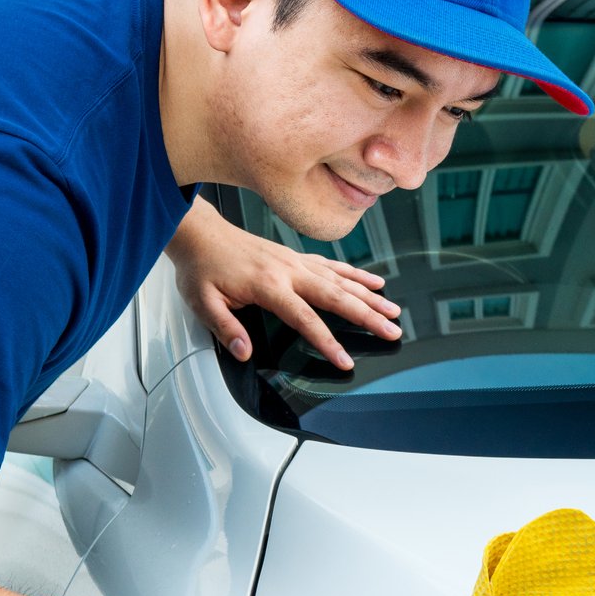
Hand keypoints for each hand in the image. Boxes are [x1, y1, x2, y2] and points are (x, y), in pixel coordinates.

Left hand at [166, 199, 399, 369]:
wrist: (201, 235)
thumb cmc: (202, 269)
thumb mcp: (203, 303)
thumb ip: (226, 329)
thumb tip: (244, 353)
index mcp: (268, 285)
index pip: (305, 319)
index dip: (327, 342)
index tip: (344, 360)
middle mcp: (288, 271)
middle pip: (336, 297)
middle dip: (367, 316)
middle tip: (392, 331)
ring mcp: (295, 262)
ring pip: (341, 280)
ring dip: (370, 296)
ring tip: (393, 311)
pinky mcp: (296, 257)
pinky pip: (333, 266)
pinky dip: (357, 273)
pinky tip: (375, 281)